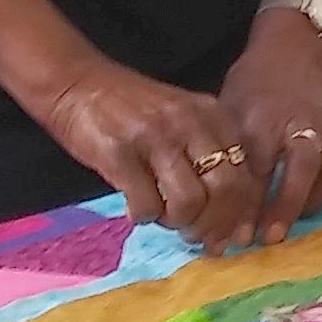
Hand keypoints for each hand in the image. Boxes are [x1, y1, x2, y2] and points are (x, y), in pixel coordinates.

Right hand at [35, 55, 258, 247]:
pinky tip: (138, 209)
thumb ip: (208, 152)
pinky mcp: (120, 154)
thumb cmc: (133, 109)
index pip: (245, 172)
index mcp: (211, 115)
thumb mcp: (183, 117)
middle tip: (197, 235)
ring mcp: (154, 137)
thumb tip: (228, 216)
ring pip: (189, 203)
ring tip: (164, 218)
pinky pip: (146, 205)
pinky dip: (145, 217)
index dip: (240, 213)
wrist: (77, 85)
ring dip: (178, 223)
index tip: (226, 234)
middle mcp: (189, 123)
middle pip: (225, 190)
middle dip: (214, 224)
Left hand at [219, 11, 321, 246]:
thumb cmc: (255, 84)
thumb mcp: (230, 109)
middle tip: (270, 238)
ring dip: (313, 203)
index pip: (256, 167)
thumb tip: (210, 207)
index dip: (246, 204)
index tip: (236, 235)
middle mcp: (301, 121)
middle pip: (300, 169)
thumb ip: (227, 154)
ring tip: (294, 222)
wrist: (295, 51)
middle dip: (286, 207)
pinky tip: (315, 204)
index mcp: (264, 115)